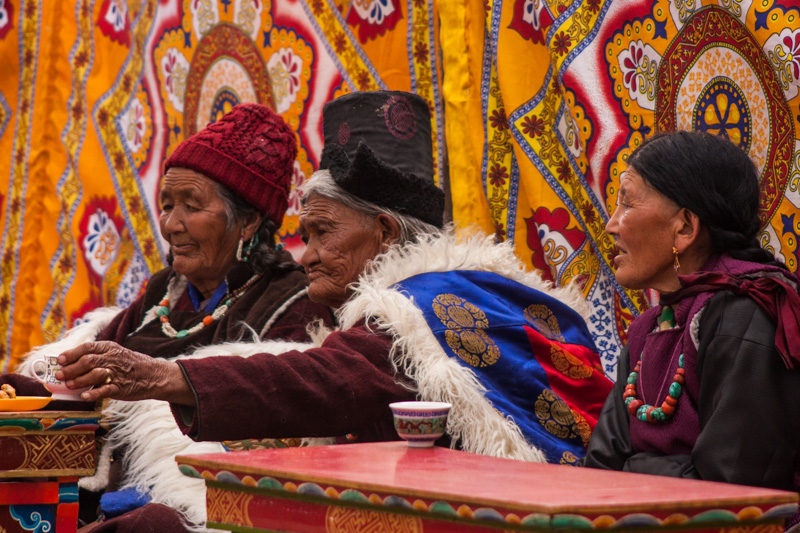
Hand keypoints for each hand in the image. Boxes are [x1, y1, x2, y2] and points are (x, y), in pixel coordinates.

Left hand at [55, 341, 194, 404]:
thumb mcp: (115, 354)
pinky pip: (105, 390)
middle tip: (59, 375)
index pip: (87, 348)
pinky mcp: (121, 387)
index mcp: (110, 348)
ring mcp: (117, 373)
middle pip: (88, 361)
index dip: (71, 354)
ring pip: (95, 374)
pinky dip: (92, 393)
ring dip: (79, 380)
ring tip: (69, 385)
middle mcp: (113, 358)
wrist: (154, 375)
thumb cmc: (130, 365)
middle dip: (71, 369)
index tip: (60, 360)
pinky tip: (84, 396)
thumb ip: (96, 357)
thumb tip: (69, 364)